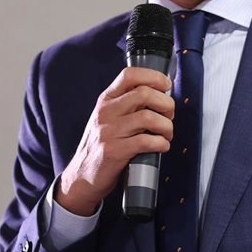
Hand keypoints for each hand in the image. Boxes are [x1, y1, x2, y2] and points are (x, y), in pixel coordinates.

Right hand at [57, 67, 174, 215]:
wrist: (82, 176)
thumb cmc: (102, 145)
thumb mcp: (108, 118)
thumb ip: (128, 105)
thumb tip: (161, 96)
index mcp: (106, 100)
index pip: (130, 75)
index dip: (154, 77)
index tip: (166, 86)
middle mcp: (106, 112)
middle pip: (145, 93)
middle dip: (166, 104)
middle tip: (169, 116)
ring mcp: (109, 131)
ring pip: (149, 118)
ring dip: (167, 126)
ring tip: (166, 134)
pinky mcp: (114, 151)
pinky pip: (146, 141)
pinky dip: (161, 143)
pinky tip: (161, 146)